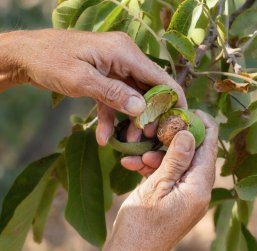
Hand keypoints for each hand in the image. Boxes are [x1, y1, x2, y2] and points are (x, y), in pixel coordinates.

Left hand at [0, 29, 186, 170]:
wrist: (25, 56)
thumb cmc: (51, 61)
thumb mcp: (82, 80)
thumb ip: (114, 94)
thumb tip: (142, 110)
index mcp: (125, 52)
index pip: (161, 78)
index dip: (175, 101)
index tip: (181, 124)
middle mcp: (125, 58)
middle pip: (150, 90)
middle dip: (150, 116)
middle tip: (148, 139)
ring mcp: (116, 68)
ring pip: (134, 98)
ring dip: (131, 120)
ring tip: (127, 141)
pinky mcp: (106, 78)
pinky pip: (116, 100)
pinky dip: (112, 117)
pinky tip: (104, 137)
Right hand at [104, 111, 217, 250]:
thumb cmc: (141, 225)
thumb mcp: (156, 187)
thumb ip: (175, 160)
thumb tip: (189, 133)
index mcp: (199, 187)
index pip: (209, 146)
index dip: (202, 124)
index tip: (187, 109)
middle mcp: (198, 190)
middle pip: (193, 153)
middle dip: (172, 139)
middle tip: (155, 129)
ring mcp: (187, 195)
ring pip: (177, 163)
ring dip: (157, 156)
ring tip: (136, 155)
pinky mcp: (175, 199)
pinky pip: (169, 176)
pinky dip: (153, 169)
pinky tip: (133, 165)